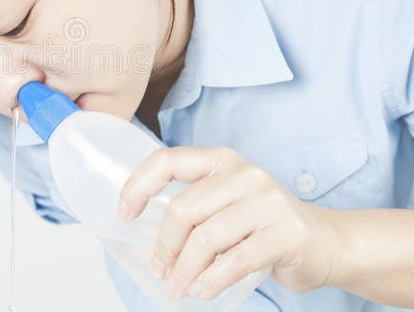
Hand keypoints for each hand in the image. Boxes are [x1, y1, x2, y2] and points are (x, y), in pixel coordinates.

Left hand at [117, 145, 342, 299]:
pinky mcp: (285, 233)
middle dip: (164, 246)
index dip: (139, 186)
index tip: (124, 213)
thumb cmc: (263, 225)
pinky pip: (234, 261)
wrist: (327, 242)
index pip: (168, 161)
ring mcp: (267, 202)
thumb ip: (193, 205)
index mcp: (221, 160)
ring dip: (184, 270)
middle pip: (183, 210)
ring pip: (206, 239)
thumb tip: (139, 229)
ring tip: (176, 288)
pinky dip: (210, 281)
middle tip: (159, 270)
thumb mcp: (226, 202)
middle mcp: (244, 174)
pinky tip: (200, 291)